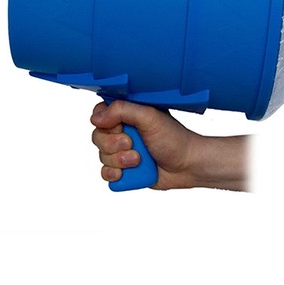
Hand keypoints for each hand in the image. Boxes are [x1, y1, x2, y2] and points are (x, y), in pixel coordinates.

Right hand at [91, 101, 248, 190]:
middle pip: (98, 137)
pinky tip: (128, 171)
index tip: (120, 126)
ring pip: (102, 156)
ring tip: (139, 159)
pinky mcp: (124, 169)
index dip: (105, 123)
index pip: (100, 114)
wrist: (187, 165)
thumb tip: (96, 117)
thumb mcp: (149, 117)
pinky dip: (115, 174)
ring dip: (119, 160)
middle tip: (132, 144)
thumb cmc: (173, 138)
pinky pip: (105, 173)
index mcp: (128, 114)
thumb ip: (122, 110)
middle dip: (114, 144)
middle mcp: (123, 131)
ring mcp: (122, 151)